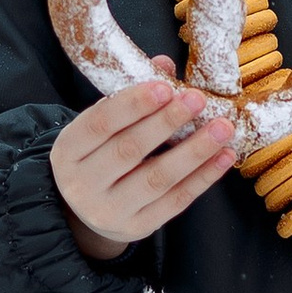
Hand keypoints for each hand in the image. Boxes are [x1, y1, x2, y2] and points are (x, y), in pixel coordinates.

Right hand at [51, 59, 236, 261]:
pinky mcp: (137, 227)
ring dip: (194, 151)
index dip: (133, 105)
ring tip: (222, 128)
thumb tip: (164, 64)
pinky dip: (203, 178)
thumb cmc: (99, 157)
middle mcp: (82, 184)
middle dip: (167, 123)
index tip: (165, 87)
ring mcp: (109, 210)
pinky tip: (224, 157)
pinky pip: (175, 202)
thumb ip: (130, 96)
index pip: (99, 124)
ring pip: (157, 179)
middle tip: (198, 99)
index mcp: (68, 151)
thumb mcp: (102, 126)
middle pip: (129, 150)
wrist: (88, 211)